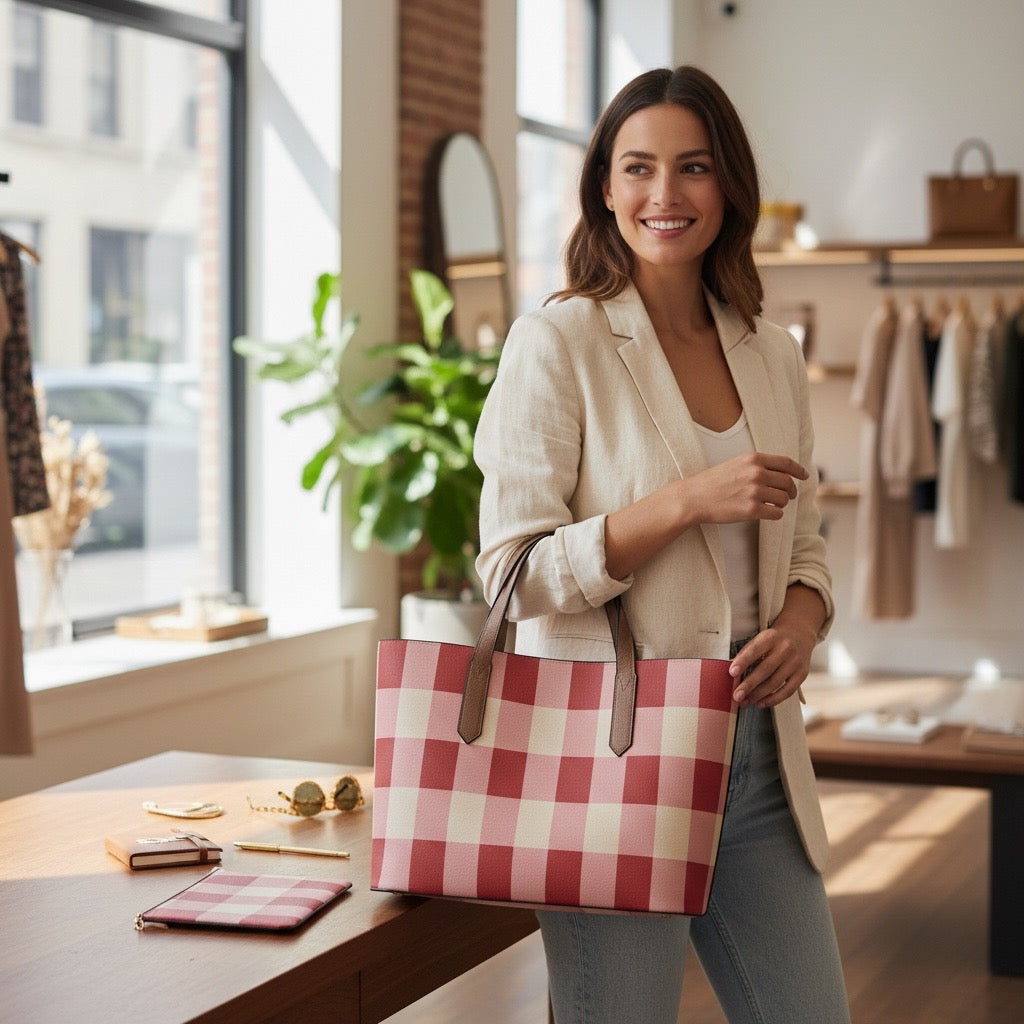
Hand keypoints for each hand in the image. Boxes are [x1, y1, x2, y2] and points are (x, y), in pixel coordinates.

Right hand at [684, 452, 806, 525]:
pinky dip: (775, 514)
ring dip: (781, 504)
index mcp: (753, 459)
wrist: (694, 498)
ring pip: (783, 499)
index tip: (804, 477)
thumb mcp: (736, 464)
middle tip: (789, 497)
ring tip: (772, 505)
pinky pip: (776, 513)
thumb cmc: (713, 482)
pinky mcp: (751, 510)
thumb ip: (758, 465)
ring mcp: (754, 491)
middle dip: (791, 491)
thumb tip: (783, 473)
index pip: (786, 463)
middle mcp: (756, 473)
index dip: (799, 471)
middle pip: (788, 483)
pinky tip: (767, 513)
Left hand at [728, 617, 816, 708]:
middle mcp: (785, 649)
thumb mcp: (761, 638)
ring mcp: (795, 662)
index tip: (732, 672)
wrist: (800, 634)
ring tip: (745, 702)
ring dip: (758, 695)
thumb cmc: (774, 640)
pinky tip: (761, 703)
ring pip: (775, 682)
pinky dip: (773, 699)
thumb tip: (732, 672)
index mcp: (771, 637)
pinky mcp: (802, 674)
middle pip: (765, 669)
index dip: (743, 661)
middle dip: (749, 684)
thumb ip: (747, 653)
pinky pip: (788, 691)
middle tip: (736, 696)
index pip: (755, 649)